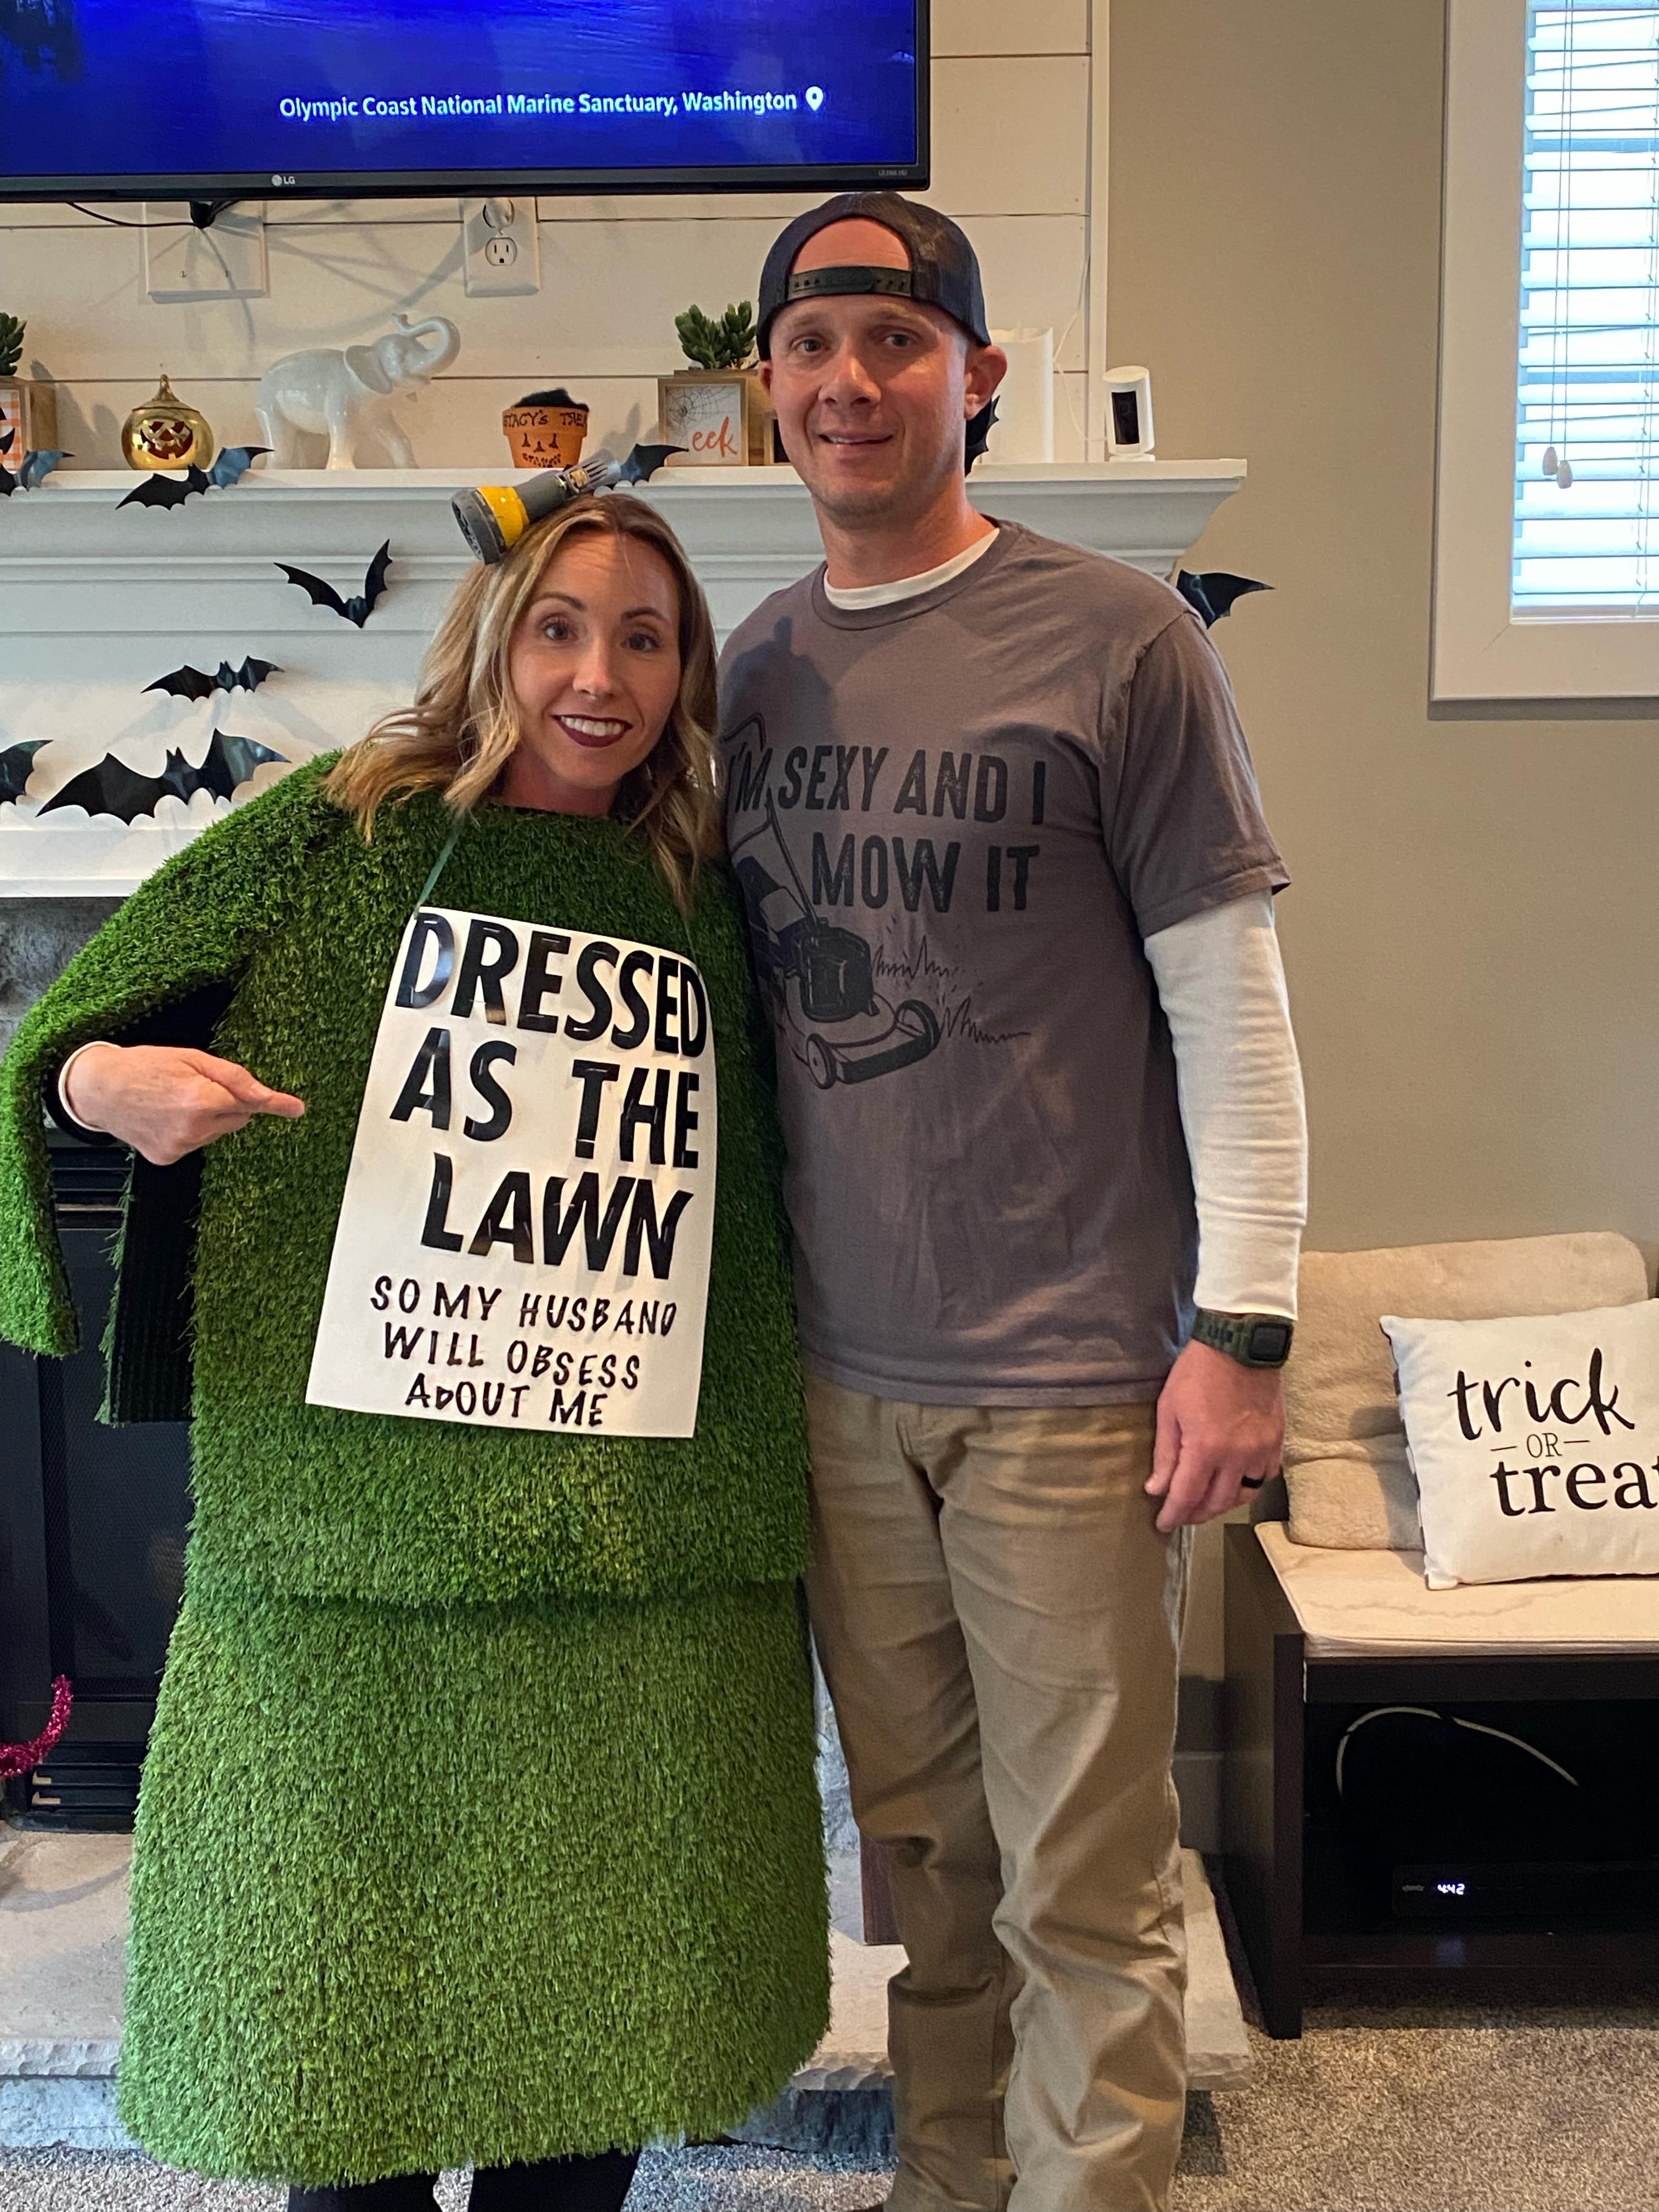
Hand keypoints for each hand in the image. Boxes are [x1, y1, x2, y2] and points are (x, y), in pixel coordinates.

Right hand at [63, 1043, 303, 1166]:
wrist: (99, 1089)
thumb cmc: (143, 1066)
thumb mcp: (192, 1057)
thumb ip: (233, 1077)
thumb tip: (268, 1095)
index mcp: (200, 1099)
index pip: (250, 1102)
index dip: (274, 1102)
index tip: (297, 1108)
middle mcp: (193, 1128)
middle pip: (238, 1118)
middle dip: (229, 1103)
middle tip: (199, 1086)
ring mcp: (180, 1146)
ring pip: (218, 1132)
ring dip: (209, 1117)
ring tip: (177, 1099)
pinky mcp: (169, 1158)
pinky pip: (197, 1143)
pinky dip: (191, 1131)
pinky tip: (168, 1116)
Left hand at [1145, 1337, 1283, 1532]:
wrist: (1240, 1343)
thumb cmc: (1198, 1372)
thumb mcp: (1169, 1409)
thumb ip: (1165, 1454)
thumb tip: (1156, 1489)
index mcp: (1206, 1448)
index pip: (1187, 1496)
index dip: (1173, 1514)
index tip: (1163, 1524)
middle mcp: (1237, 1456)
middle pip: (1217, 1502)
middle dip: (1197, 1513)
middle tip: (1182, 1515)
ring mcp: (1261, 1449)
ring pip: (1244, 1494)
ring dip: (1223, 1503)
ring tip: (1207, 1502)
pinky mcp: (1276, 1440)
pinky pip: (1265, 1476)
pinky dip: (1249, 1485)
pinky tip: (1236, 1482)